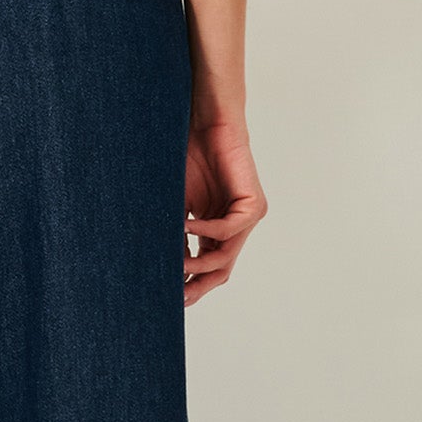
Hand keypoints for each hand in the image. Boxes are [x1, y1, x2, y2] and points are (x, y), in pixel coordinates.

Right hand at [183, 117, 266, 307]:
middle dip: (198, 287)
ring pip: (226, 257)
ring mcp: (246, 218)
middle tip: (176, 298)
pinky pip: (229, 231)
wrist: (203, 123)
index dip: (189, 284)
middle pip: (220, 270)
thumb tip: (168, 267)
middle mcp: (234, 227)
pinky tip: (185, 228)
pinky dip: (206, 234)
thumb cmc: (185, 157)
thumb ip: (175, 235)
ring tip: (176, 264)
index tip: (168, 297)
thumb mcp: (175, 205)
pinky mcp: (253, 206)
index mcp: (215, 228)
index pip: (207, 267)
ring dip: (199, 265)